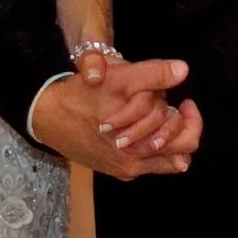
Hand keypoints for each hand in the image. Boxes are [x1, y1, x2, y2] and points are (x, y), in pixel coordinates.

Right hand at [32, 59, 203, 179]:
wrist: (45, 115)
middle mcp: (135, 165)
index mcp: (140, 148)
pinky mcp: (113, 167)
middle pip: (180, 152)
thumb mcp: (118, 79)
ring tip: (158, 114)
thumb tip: (183, 69)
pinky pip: (146, 161)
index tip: (184, 100)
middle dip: (180, 126)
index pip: (187, 141)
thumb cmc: (81, 97)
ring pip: (164, 158)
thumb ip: (153, 75)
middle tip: (175, 105)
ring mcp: (124, 168)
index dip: (192, 118)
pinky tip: (140, 125)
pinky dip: (151, 145)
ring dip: (167, 136)